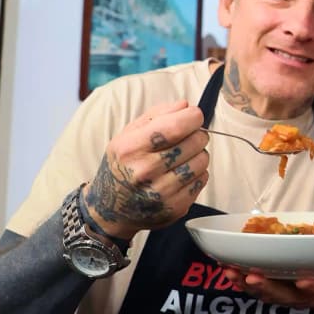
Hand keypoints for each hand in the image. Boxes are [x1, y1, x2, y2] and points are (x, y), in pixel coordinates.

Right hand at [82, 100, 208, 238]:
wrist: (111, 208)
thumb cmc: (122, 166)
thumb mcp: (127, 136)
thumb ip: (156, 116)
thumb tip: (185, 105)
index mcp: (130, 149)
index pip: (173, 127)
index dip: (192, 117)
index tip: (195, 114)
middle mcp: (145, 171)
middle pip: (194, 142)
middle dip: (197, 134)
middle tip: (189, 137)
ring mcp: (161, 192)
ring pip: (202, 161)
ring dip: (199, 154)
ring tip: (184, 156)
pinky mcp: (176, 207)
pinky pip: (202, 179)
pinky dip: (198, 172)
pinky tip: (182, 173)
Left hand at [222, 253, 313, 309]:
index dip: (313, 288)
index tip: (304, 281)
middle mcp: (306, 295)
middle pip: (286, 296)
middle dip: (268, 288)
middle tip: (252, 277)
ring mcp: (288, 293)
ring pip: (265, 293)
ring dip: (246, 284)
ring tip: (228, 271)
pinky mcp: (274, 288)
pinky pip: (254, 286)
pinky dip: (239, 279)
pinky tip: (224, 267)